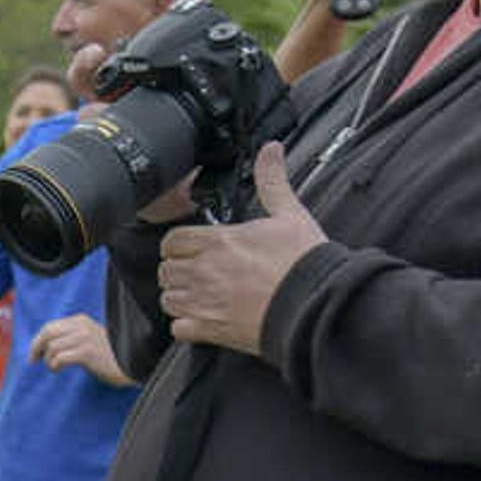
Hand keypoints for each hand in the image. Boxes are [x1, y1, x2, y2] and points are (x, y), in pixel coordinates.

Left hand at [32, 310, 126, 384]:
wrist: (131, 362)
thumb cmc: (108, 355)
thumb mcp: (88, 338)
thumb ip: (71, 337)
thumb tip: (45, 346)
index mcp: (80, 321)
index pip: (50, 326)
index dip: (38, 340)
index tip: (34, 354)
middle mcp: (81, 326)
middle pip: (47, 333)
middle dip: (36, 347)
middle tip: (34, 360)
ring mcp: (84, 338)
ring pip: (52, 347)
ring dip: (48, 360)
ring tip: (55, 367)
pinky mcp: (86, 353)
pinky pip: (59, 358)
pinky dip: (54, 365)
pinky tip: (59, 369)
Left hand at [156, 147, 322, 355]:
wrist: (314, 306)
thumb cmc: (304, 262)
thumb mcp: (290, 214)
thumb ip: (272, 181)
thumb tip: (271, 150)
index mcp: (218, 241)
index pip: (172, 240)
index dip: (178, 244)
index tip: (191, 247)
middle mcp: (204, 271)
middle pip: (165, 269)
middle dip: (177, 269)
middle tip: (196, 271)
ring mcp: (204, 302)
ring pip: (167, 299)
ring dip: (178, 296)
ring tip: (198, 295)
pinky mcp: (210, 330)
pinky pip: (178, 329)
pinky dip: (185, 326)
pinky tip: (202, 320)